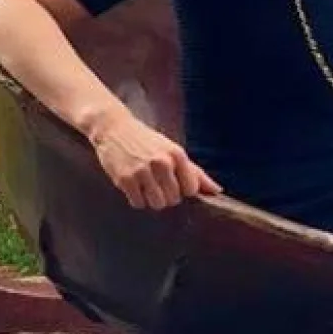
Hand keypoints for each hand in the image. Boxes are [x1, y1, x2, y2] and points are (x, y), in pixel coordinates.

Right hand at [89, 112, 222, 210]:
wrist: (115, 129)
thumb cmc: (148, 142)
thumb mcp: (174, 151)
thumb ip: (196, 172)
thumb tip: (218, 190)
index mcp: (177, 155)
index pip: (191, 189)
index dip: (184, 190)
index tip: (175, 183)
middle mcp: (162, 162)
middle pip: (174, 199)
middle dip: (167, 196)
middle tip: (158, 184)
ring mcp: (142, 171)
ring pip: (157, 204)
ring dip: (152, 200)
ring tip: (147, 186)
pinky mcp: (125, 179)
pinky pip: (138, 203)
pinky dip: (137, 199)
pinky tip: (135, 187)